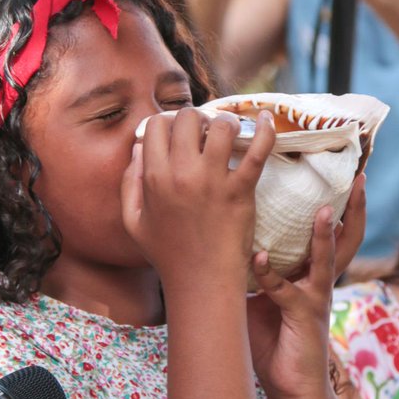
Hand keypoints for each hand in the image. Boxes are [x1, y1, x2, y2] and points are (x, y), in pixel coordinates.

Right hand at [121, 107, 275, 293]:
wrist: (201, 281)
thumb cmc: (168, 254)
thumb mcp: (134, 221)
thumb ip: (129, 182)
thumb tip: (139, 149)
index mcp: (154, 178)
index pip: (157, 125)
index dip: (168, 122)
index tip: (179, 133)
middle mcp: (181, 174)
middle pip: (188, 117)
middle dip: (197, 118)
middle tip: (205, 133)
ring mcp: (212, 181)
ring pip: (221, 125)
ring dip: (227, 122)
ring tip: (230, 133)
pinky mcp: (240, 191)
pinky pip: (257, 151)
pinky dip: (266, 129)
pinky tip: (268, 119)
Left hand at [246, 175, 364, 398]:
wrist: (289, 389)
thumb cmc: (270, 344)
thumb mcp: (255, 298)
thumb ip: (247, 271)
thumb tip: (221, 240)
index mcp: (309, 274)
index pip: (324, 233)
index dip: (329, 205)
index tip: (327, 173)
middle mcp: (318, 280)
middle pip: (345, 237)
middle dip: (352, 207)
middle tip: (357, 175)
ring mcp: (316, 297)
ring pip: (329, 257)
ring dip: (327, 232)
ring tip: (325, 206)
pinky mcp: (305, 316)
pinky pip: (287, 290)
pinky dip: (269, 272)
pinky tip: (257, 254)